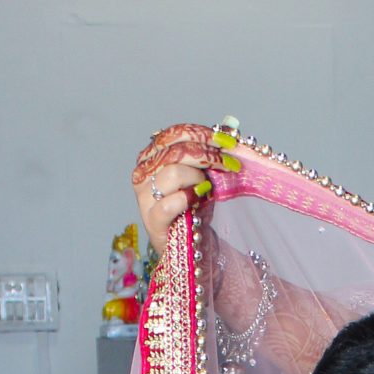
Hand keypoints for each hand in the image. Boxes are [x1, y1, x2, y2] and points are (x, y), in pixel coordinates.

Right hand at [131, 123, 234, 257]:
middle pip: (176, 151)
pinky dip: (186, 198)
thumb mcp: (202, 175)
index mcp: (152, 155)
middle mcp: (143, 172)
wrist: (190, 244)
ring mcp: (144, 197)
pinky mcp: (152, 221)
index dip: (203, 134)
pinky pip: (168, 204)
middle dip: (207, 155)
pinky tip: (198, 198)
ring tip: (207, 189)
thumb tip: (227, 129)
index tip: (227, 141)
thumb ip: (209, 153)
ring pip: (173, 173)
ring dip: (197, 178)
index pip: (176, 134)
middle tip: (229, 164)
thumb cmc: (193, 208)